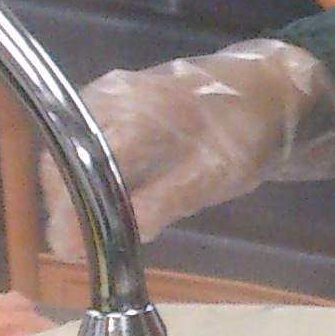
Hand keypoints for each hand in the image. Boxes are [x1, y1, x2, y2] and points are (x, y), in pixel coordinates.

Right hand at [40, 39, 334, 257]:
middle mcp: (114, 95)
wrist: (270, 87)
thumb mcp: (218, 173)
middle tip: (74, 245)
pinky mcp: (116, 94)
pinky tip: (97, 196)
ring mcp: (112, 89)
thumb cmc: (248, 131)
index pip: (86, 164)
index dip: (71, 210)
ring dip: (70, 185)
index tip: (67, 248)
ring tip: (82, 227)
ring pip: (70, 143)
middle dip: (65, 202)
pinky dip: (83, 165)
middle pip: (68, 153)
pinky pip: (84, 133)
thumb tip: (119, 235)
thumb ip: (166, 201)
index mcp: (139, 113)